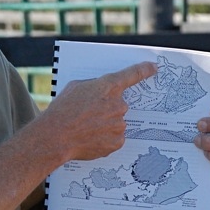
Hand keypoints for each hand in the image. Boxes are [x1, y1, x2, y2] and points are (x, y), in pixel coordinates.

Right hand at [42, 61, 157, 161]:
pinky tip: (91, 137)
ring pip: (117, 122)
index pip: (132, 74)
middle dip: (108, 108)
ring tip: (86, 128)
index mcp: (108, 86)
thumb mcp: (75, 87)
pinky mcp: (117, 141)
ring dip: (106, 124)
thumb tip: (102, 90)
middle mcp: (118, 105)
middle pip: (120, 104)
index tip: (154, 68)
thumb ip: (94, 86)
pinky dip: (105, 137)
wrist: (56, 136)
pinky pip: (115, 137)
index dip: (145, 70)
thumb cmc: (62, 110)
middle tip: (90, 114)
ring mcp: (119, 124)